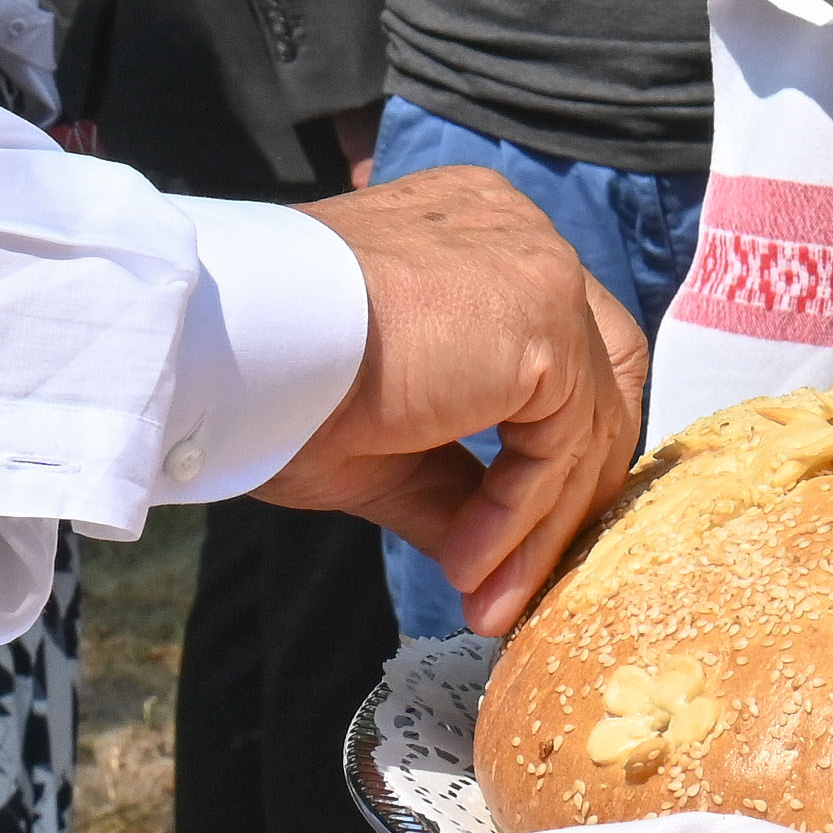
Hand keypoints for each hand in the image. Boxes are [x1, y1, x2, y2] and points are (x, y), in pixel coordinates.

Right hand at [258, 163, 655, 630]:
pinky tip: (469, 568)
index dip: (555, 439)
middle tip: (527, 574)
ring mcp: (540, 271)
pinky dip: (520, 519)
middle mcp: (520, 234)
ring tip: (485, 599)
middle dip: (571, 487)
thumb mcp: (382, 439)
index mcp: (478, 234)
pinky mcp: (543, 324)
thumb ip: (453, 480)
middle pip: (601, 373)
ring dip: (537, 527)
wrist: (231, 346)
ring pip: (582, 421)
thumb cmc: (272, 377)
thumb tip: (492, 557)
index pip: (565, 338)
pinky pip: (556, 447)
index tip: (522, 526)